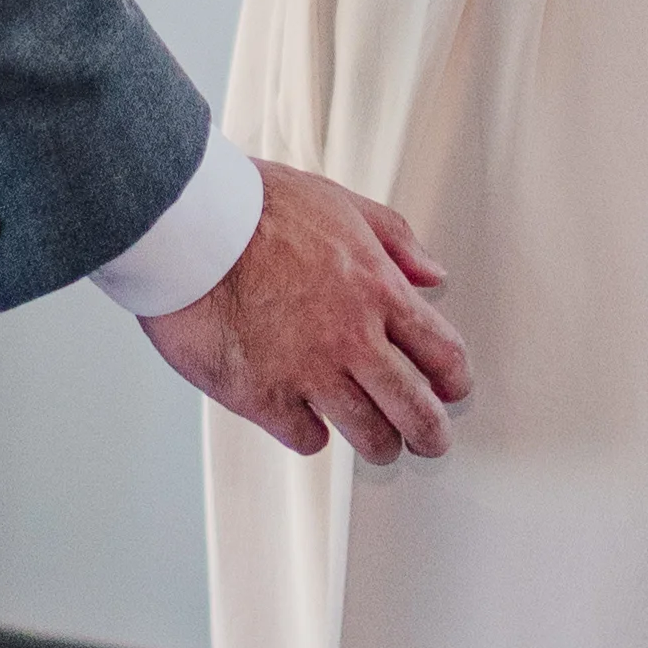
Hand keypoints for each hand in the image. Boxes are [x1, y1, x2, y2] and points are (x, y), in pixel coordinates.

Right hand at [139, 158, 467, 462]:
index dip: (455, 380)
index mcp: (378, 291)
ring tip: (379, 445)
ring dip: (380, 445)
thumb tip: (432, 273)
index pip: (443, 353)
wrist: (192, 227)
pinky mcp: (265, 397)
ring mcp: (310, 373)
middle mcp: (352, 339)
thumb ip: (394, 239)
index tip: (453, 390)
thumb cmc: (256, 207)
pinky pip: (307, 439)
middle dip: (430, 433)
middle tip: (429, 440)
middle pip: (416, 409)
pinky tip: (307, 424)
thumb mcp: (340, 203)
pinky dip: (312, 435)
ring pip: (369, 435)